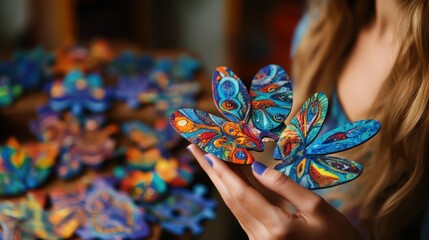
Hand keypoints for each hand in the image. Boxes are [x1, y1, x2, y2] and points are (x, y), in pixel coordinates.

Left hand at [187, 144, 360, 239]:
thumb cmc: (337, 237)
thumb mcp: (318, 208)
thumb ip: (285, 186)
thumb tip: (256, 165)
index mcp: (276, 227)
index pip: (241, 193)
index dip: (223, 170)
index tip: (208, 151)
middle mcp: (260, 236)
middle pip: (229, 198)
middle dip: (211, 171)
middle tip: (196, 148)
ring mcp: (257, 239)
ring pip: (233, 204)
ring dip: (219, 179)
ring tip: (208, 157)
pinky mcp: (259, 239)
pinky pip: (241, 210)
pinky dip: (233, 190)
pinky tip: (229, 175)